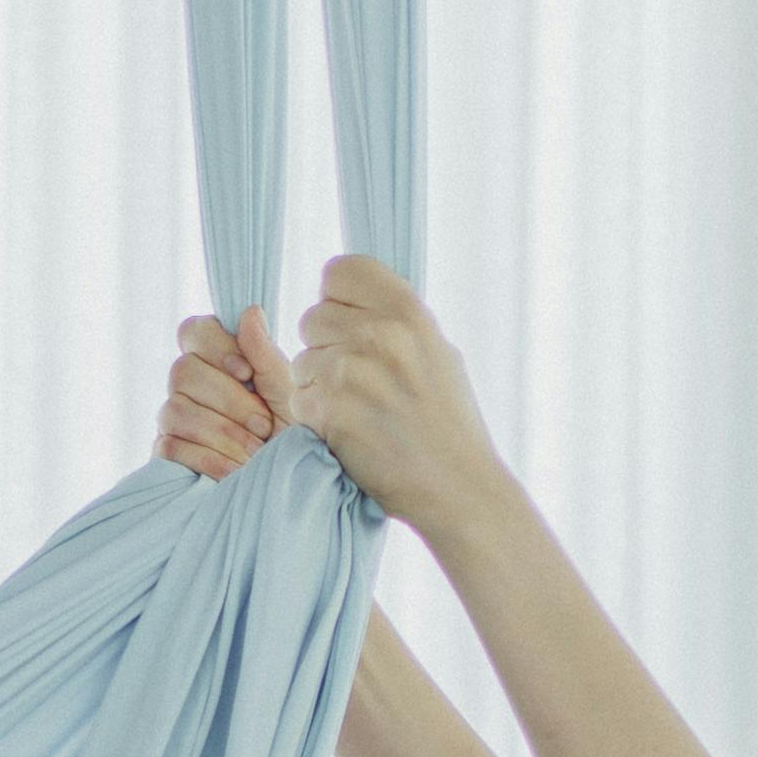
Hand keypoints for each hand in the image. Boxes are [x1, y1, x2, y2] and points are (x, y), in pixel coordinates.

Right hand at [155, 307, 287, 477]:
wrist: (286, 483)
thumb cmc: (291, 435)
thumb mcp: (287, 394)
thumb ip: (266, 356)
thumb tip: (249, 312)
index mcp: (217, 360)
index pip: (194, 331)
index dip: (216, 347)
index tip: (247, 373)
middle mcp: (188, 384)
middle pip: (183, 371)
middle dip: (229, 401)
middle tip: (264, 424)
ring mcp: (173, 417)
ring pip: (175, 409)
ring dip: (223, 434)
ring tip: (255, 452)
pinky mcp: (166, 452)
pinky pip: (172, 446)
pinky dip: (209, 459)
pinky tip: (235, 471)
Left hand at [280, 256, 514, 539]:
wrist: (458, 486)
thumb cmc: (449, 422)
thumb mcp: (438, 352)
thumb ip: (396, 322)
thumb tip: (353, 298)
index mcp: (408, 311)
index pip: (339, 271)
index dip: (337, 299)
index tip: (349, 324)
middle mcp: (379, 333)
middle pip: (312, 317)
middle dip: (326, 347)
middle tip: (358, 381)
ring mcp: (351, 371)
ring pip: (301, 361)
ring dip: (318, 386)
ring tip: (358, 410)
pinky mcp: (330, 411)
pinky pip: (299, 399)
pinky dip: (316, 419)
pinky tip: (350, 433)